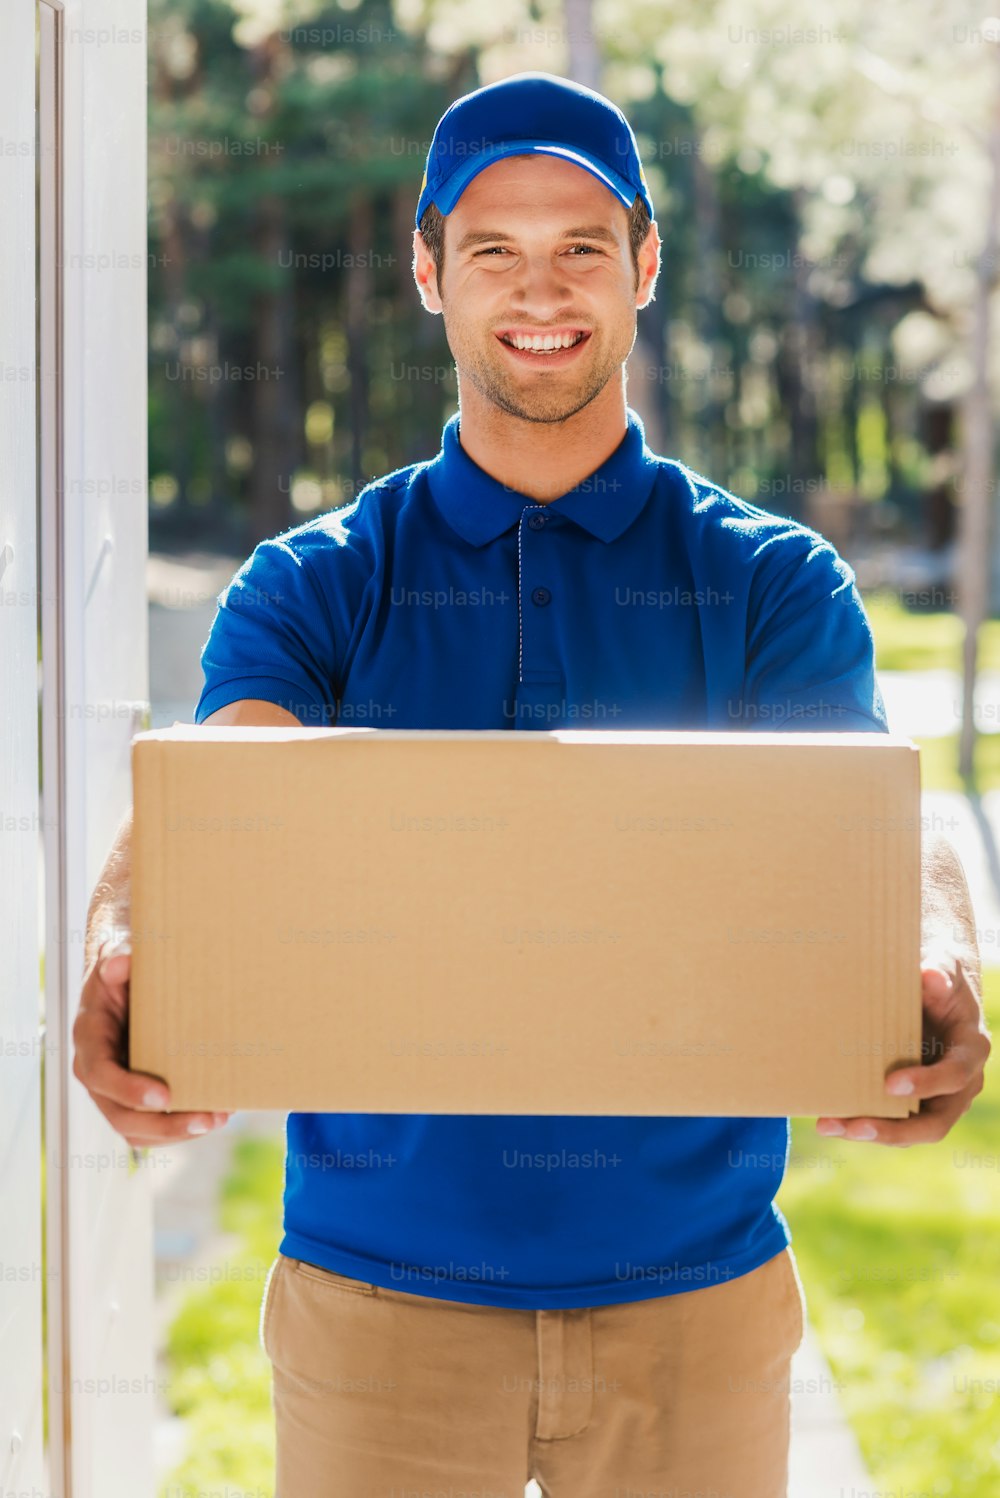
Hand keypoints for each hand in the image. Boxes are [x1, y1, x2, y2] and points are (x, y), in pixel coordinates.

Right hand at [73, 939, 231, 1146]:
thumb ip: (118, 959)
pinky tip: (213, 1115)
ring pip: (136, 1130)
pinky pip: (150, 1127)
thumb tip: (121, 965)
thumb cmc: (125, 969)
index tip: (163, 1096)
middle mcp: (96, 1071)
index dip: (128, 1089)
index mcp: (89, 1038)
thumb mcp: (117, 955)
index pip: (99, 1073)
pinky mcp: (132, 1098)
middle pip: (119, 1115)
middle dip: (163, 1124)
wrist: (125, 981)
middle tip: (205, 1119)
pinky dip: (180, 1128)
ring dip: (177, 1132)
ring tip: (218, 1118)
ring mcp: (112, 1090)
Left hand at [815, 948, 990, 1145]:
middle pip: (934, 1123)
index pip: (954, 1076)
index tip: (891, 1084)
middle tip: (856, 1127)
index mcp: (970, 1051)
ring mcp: (936, 1097)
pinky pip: (890, 1120)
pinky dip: (860, 1121)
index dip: (927, 1083)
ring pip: (909, 1129)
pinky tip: (828, 1119)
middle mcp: (959, 1084)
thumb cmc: (939, 974)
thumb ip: (939, 971)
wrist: (936, 986)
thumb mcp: (944, 965)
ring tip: (828, 1125)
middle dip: (895, 1130)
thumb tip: (928, 975)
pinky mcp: (912, 1100)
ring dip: (869, 1131)